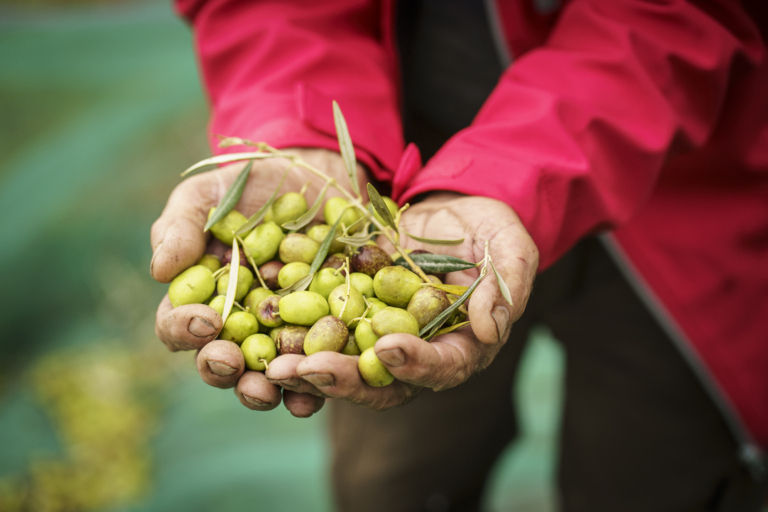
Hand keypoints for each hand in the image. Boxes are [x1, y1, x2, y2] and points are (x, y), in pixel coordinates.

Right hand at [151, 148, 366, 414]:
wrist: (316, 175)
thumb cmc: (251, 186)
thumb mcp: (210, 195)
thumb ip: (180, 226)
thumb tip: (159, 270)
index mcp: (202, 299)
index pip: (179, 325)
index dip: (184, 329)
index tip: (204, 320)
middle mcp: (239, 327)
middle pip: (222, 363)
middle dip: (223, 368)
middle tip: (231, 364)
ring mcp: (283, 335)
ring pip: (268, 376)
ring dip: (266, 388)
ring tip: (271, 387)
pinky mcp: (326, 334)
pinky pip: (320, 368)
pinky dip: (319, 385)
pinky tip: (320, 392)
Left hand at [265, 193, 538, 409]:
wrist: (452, 208)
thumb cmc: (492, 228)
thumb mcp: (509, 248)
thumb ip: (504, 287)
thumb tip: (491, 331)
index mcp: (462, 345)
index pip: (443, 366)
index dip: (418, 363)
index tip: (392, 347)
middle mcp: (418, 351)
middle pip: (383, 380)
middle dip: (346, 379)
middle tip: (308, 371)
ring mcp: (380, 334)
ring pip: (345, 364)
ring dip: (310, 369)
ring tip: (275, 366)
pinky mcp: (352, 312)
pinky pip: (323, 329)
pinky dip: (296, 333)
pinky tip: (266, 329)